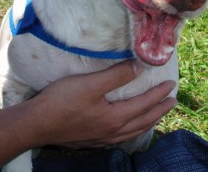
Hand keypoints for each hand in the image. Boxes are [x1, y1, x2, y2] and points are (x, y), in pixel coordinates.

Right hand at [27, 60, 176, 147]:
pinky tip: (127, 127)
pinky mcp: (91, 141)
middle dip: (159, 110)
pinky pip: (121, 136)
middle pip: (143, 121)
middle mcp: (112, 132)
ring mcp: (101, 139)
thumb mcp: (91, 84)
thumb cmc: (62, 101)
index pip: (144, 104)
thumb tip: (140, 67)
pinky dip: (132, 130)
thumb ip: (117, 75)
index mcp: (115, 118)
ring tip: (155, 115)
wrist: (36, 124)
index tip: (171, 85)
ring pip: (133, 131)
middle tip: (171, 101)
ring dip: (148, 122)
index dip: (159, 94)